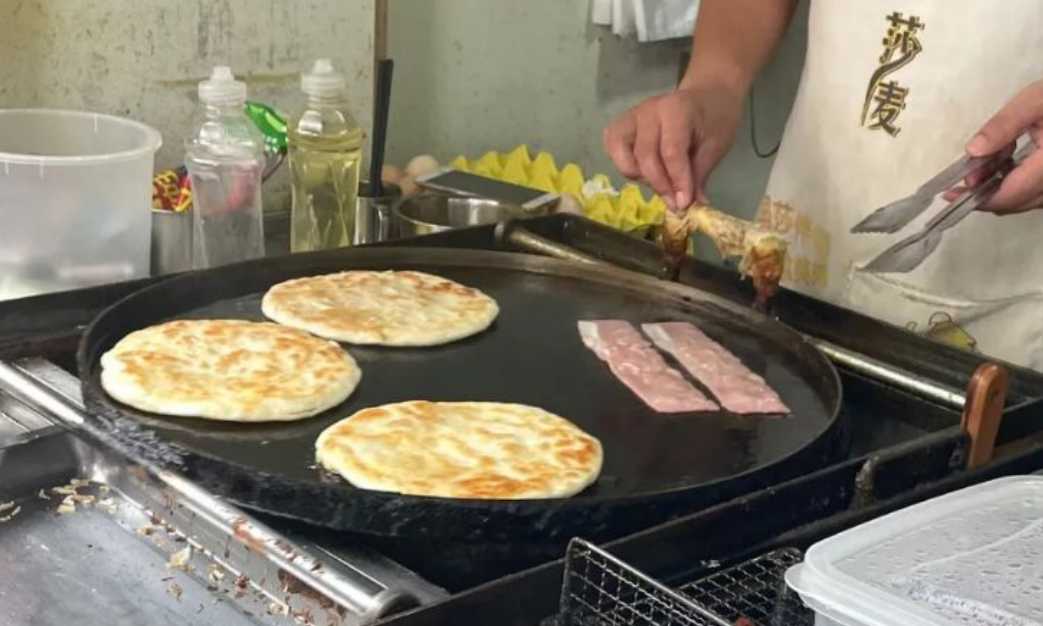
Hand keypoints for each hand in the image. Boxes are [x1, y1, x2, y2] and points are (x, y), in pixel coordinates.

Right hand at [602, 84, 742, 209]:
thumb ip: (698, 175)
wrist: (707, 96)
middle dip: (660, 184)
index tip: (684, 203)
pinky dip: (623, 164)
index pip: (671, 151)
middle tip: (675, 201)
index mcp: (677, 110)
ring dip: (638, 175)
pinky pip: (612, 147)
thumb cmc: (713, 120)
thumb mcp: (715, 146)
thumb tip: (688, 206)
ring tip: (659, 182)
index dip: (677, 181)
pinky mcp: (622, 124)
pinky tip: (643, 172)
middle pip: (645, 155)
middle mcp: (649, 110)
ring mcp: (632, 116)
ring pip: (620, 152)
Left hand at [953, 80, 1042, 213]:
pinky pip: (1037, 193)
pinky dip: (1017, 185)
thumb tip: (973, 151)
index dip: (979, 198)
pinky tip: (1006, 164)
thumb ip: (1004, 125)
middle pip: (1017, 202)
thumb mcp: (1035, 101)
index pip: (1012, 194)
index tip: (951, 192)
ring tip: (984, 166)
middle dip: (986, 193)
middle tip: (967, 174)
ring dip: (1001, 190)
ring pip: (1027, 201)